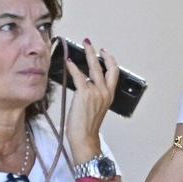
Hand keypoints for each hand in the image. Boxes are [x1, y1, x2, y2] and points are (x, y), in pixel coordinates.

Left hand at [61, 39, 117, 156]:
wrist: (84, 137)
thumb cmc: (86, 126)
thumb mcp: (94, 108)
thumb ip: (92, 95)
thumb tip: (83, 83)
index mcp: (109, 96)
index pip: (113, 74)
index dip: (110, 61)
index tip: (105, 53)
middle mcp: (105, 93)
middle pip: (105, 67)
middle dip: (97, 53)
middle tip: (91, 44)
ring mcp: (96, 93)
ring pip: (93, 68)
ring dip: (88, 55)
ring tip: (83, 46)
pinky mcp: (85, 94)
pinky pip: (79, 76)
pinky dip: (73, 67)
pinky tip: (69, 62)